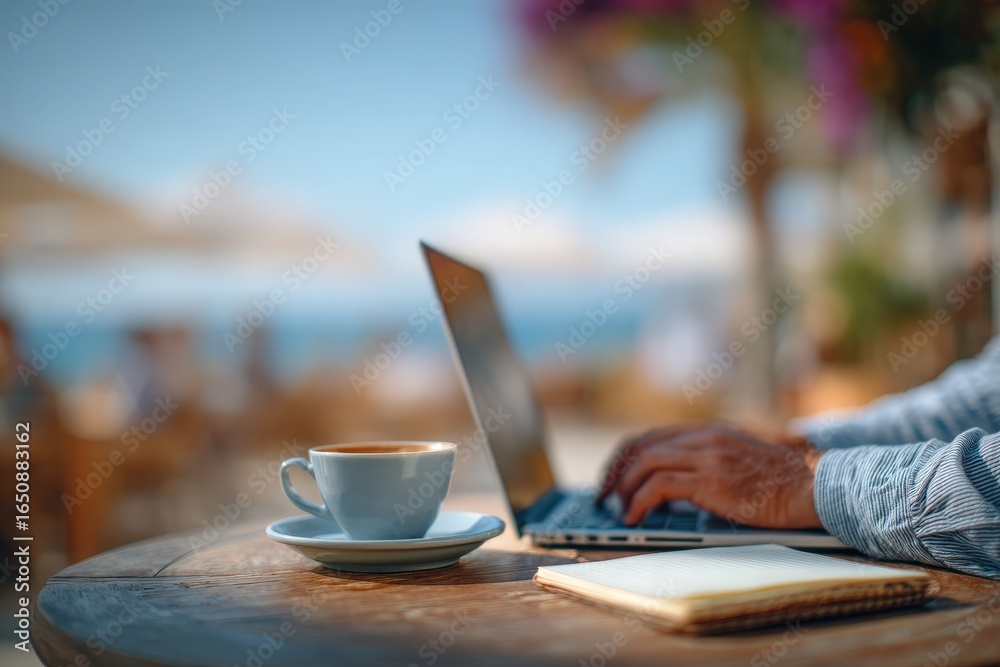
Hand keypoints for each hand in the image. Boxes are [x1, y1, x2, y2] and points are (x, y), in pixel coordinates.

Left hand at [596, 423, 822, 528]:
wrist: (812, 488)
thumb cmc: (778, 484)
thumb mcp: (738, 460)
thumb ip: (707, 460)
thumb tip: (670, 483)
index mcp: (708, 431)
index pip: (650, 436)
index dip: (624, 457)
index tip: (610, 477)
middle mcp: (703, 437)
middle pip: (640, 446)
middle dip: (614, 472)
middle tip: (603, 496)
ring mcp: (707, 456)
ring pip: (645, 464)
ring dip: (624, 489)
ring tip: (619, 510)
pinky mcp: (710, 480)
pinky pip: (658, 487)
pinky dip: (639, 502)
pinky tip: (635, 518)